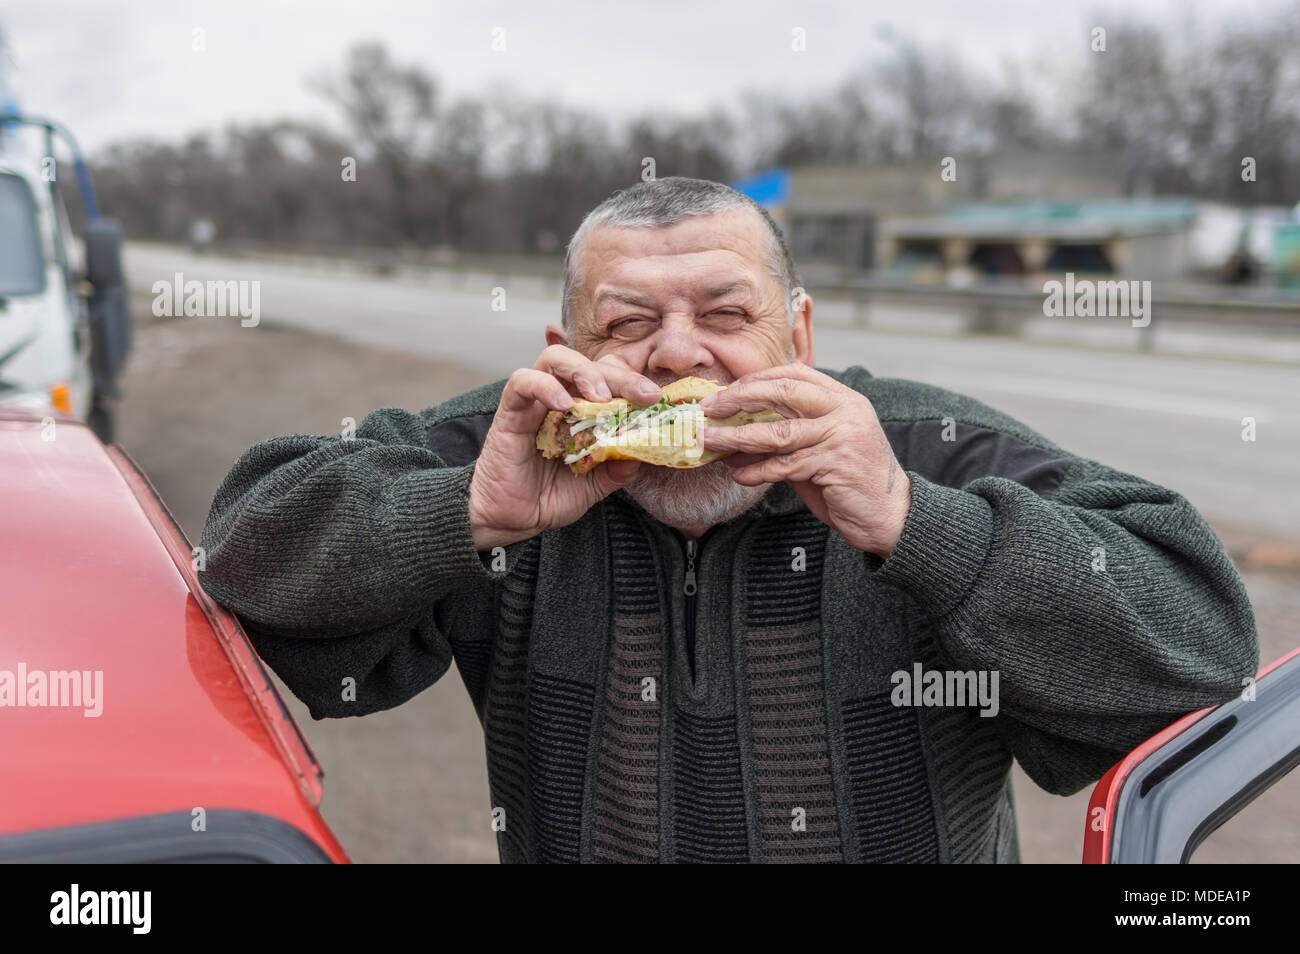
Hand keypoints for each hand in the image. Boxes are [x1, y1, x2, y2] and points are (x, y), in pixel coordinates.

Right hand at [467, 345, 663, 550]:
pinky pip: (522, 383)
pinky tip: (562, 404)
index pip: (611, 378)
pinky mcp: (510, 412)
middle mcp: (561, 399)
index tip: (657, 401)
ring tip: (601, 396)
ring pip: (555, 358)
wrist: (509, 519)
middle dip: (622, 376)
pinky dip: (544, 386)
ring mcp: (534, 402)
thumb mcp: (594, 486)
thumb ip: (617, 469)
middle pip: (591, 364)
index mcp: (585, 411)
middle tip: (644, 396)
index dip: (635, 383)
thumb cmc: (548, 497)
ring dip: (583, 370)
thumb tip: (644, 454)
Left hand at [700, 363, 910, 558]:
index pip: (796, 373)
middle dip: (740, 399)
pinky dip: (757, 470)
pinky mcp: (835, 464)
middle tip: (709, 409)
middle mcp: (846, 410)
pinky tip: (738, 474)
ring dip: (738, 436)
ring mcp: (842, 436)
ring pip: (779, 431)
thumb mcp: (822, 448)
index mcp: (844, 398)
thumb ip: (790, 433)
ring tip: (710, 440)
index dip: (757, 379)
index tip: (726, 390)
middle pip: (784, 391)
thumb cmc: (851, 482)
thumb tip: (738, 431)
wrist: (891, 516)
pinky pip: (785, 465)